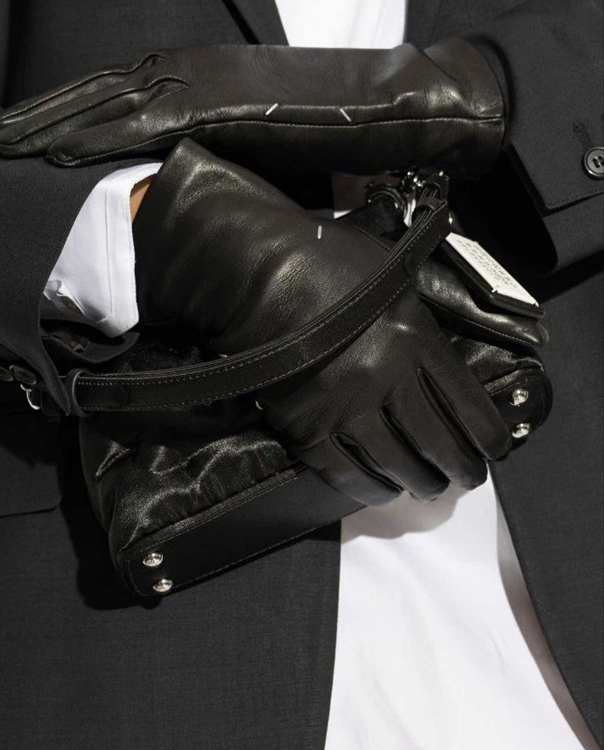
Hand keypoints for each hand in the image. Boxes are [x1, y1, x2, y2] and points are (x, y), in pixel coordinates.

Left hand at [0, 39, 505, 178]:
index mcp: (210, 75)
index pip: (129, 88)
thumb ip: (238, 156)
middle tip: (4, 135)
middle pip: (105, 88)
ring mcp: (206, 81)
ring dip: (56, 121)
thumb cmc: (343, 127)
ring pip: (110, 99)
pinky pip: (143, 119)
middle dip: (51, 112)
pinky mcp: (220, 102)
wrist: (394, 107)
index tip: (44, 130)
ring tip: (10, 143)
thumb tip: (225, 191)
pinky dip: (97, 133)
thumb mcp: (279, 145)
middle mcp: (199, 69)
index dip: (81, 107)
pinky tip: (58, 153)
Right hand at [131, 139, 510, 505]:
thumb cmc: (322, 259)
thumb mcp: (392, 274)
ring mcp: (344, 404)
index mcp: (415, 335)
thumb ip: (421, 317)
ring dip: (420, 482)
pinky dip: (370, 488)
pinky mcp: (305, 424)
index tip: (495, 449)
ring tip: (427, 486)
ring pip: (397, 464)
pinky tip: (381, 490)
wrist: (254, 271)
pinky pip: (346, 473)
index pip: (467, 402)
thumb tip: (441, 355)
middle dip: (461, 468)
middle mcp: (386, 375)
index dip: (488, 434)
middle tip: (467, 478)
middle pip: (438, 442)